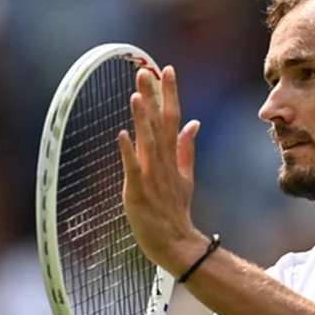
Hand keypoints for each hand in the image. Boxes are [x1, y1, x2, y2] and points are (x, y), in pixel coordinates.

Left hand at [118, 66, 207, 275]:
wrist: (177, 244)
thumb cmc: (176, 211)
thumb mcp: (185, 176)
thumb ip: (187, 149)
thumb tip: (193, 123)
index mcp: (173, 157)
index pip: (173, 118)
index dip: (170, 94)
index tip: (167, 70)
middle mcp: (163, 163)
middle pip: (159, 124)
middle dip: (153, 97)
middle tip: (146, 71)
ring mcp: (151, 177)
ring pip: (147, 142)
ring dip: (142, 119)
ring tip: (136, 95)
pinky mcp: (138, 192)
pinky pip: (132, 169)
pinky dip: (128, 152)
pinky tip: (121, 134)